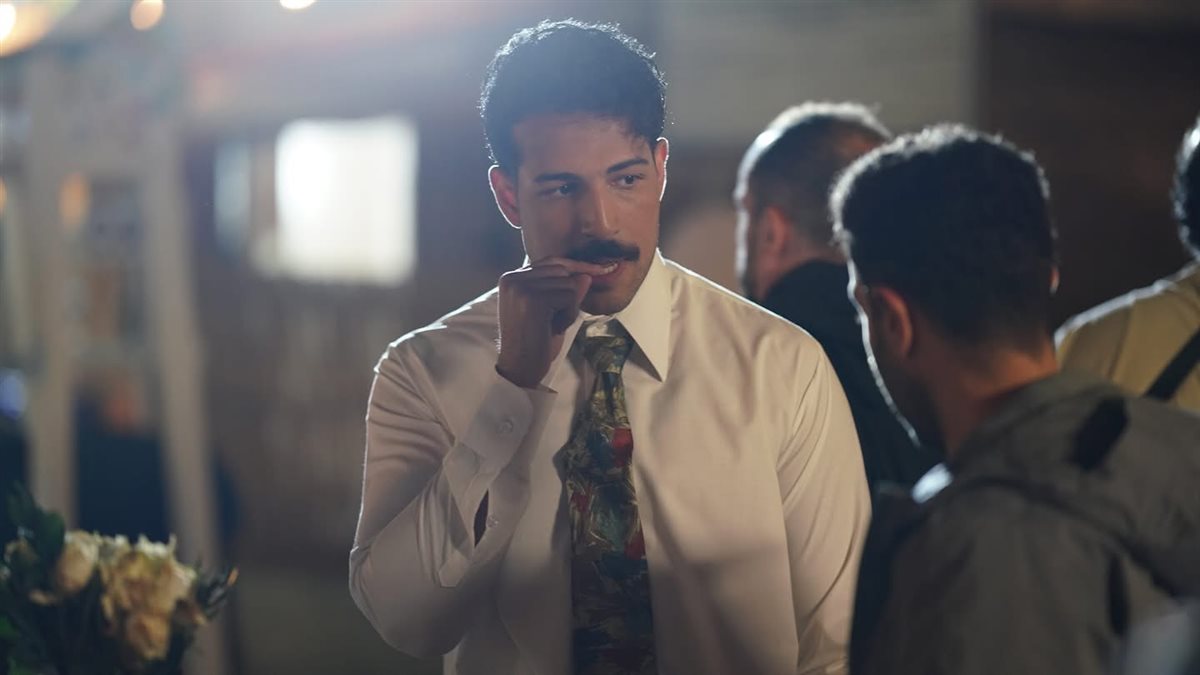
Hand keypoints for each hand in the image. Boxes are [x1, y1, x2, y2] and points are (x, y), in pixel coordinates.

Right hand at [496, 257, 614, 387]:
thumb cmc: (536, 342)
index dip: (576, 266)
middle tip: (552, 321)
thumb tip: (587, 274)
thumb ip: (567, 290)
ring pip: (569, 284)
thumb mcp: (553, 311)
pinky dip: (568, 315)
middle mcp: (512, 278)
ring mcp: (521, 287)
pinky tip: (553, 329)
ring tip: (550, 326)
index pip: (551, 262)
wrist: (521, 368)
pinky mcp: (533, 299)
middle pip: (562, 270)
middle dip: (568, 296)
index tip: (599, 270)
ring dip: (568, 308)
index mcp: (511, 278)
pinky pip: (569, 297)